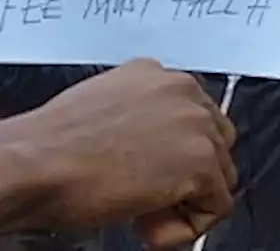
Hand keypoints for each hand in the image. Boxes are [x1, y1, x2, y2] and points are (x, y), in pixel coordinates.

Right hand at [5, 59, 235, 246]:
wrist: (35, 165)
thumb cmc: (50, 148)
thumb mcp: (102, 109)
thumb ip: (139, 117)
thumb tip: (153, 144)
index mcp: (156, 76)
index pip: (193, 117)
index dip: (171, 154)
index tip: (144, 172)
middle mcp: (183, 92)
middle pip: (215, 142)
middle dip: (187, 176)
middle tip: (145, 196)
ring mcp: (197, 125)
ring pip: (220, 175)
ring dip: (184, 201)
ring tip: (142, 212)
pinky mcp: (200, 162)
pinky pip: (216, 207)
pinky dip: (184, 228)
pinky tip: (148, 225)